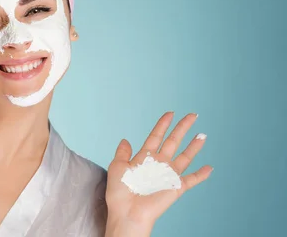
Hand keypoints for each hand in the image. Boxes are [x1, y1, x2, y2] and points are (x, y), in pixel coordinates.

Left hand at [105, 113, 212, 233]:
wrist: (127, 212)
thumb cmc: (119, 193)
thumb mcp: (117, 167)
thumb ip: (122, 152)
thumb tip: (125, 139)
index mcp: (144, 158)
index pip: (156, 136)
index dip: (163, 124)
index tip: (170, 113)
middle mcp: (158, 164)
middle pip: (173, 141)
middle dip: (182, 128)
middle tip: (192, 115)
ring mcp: (168, 175)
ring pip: (185, 157)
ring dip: (194, 146)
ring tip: (203, 135)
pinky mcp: (176, 188)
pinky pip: (192, 180)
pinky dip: (201, 174)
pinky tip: (210, 168)